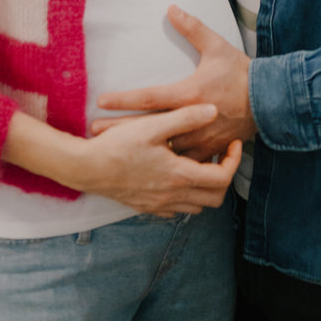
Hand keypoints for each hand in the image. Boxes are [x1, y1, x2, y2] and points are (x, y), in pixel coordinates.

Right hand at [2, 101, 240, 217]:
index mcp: (179, 176)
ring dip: (206, 187)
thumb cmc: (118, 145)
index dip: (234, 161)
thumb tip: (214, 110)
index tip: (232, 143)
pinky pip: (177, 210)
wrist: (86, 168)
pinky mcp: (147, 208)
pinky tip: (177, 176)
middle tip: (219, 153)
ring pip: (198, 206)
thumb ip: (185, 117)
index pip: (222, 178)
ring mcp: (160, 205)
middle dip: (224, 176)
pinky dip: (186, 196)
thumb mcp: (152, 126)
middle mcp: (173, 196)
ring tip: (198, 162)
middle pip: (215, 198)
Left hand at [95, 5, 254, 162]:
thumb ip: (192, 27)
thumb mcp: (216, 46)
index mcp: (188, 94)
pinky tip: (151, 169)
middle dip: (119, 129)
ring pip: (164, 150)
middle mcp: (190, 118)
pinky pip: (185, 162)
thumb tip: (171, 7)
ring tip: (117, 152)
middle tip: (94, 133)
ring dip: (140, 150)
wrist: (271, 100)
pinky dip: (168, 165)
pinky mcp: (210, 149)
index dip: (123, 100)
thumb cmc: (241, 72)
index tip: (101, 102)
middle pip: (147, 128)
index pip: (148, 97)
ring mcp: (200, 137)